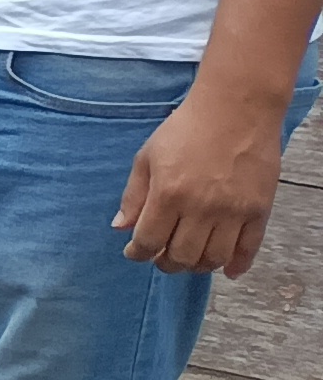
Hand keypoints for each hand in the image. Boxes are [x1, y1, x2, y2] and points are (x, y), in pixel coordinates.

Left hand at [117, 95, 287, 276]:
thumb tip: (120, 228)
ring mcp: (233, 211)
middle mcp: (201, 207)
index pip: (148, 241)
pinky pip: (248, 249)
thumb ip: (134, 195)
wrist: (236, 109)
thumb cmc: (186, 129)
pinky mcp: (259, 210)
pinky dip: (237, 265)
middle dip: (165, 263)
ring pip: (212, 258)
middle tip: (161, 258)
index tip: (135, 253)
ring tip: (189, 259)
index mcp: (168, 193)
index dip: (137, 253)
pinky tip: (226, 269)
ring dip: (197, 266)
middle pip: (181, 256)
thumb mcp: (147, 157)